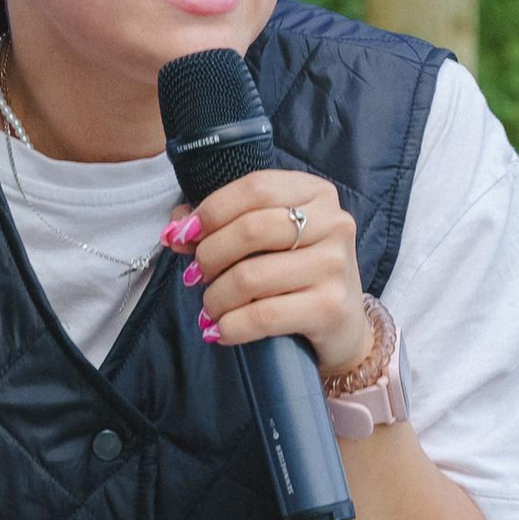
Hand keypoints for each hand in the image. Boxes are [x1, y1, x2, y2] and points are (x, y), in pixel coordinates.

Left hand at [167, 169, 373, 379]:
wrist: (343, 325)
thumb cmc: (298, 274)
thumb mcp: (268, 239)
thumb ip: (222, 224)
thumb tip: (174, 231)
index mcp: (316, 193)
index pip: (255, 188)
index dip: (211, 211)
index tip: (184, 235)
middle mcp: (333, 223)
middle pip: (251, 230)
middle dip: (209, 256)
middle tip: (195, 276)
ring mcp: (335, 265)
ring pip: (251, 277)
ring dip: (216, 298)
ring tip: (209, 309)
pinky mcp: (331, 307)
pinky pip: (263, 315)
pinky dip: (231, 326)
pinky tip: (220, 331)